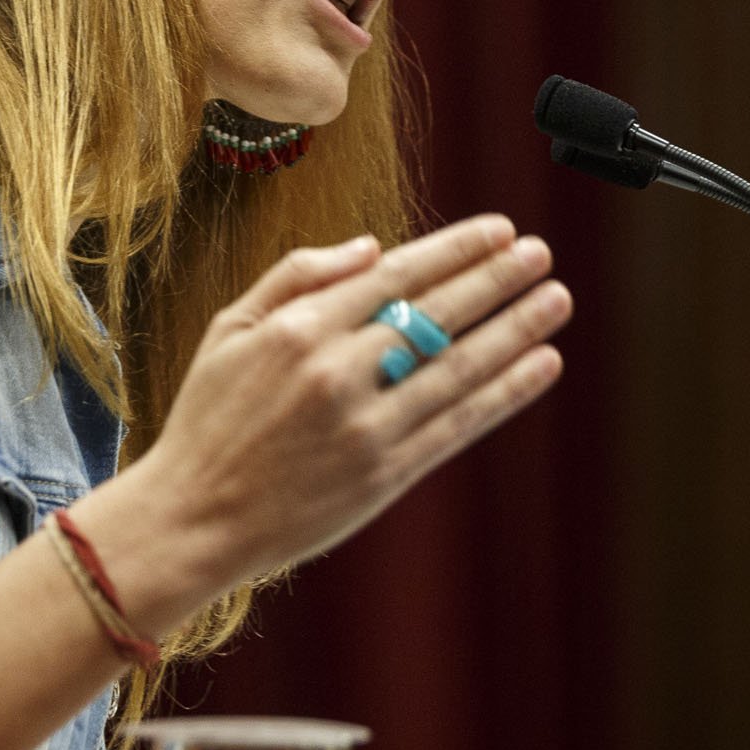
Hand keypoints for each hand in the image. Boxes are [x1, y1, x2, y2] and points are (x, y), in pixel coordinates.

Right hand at [85, 216, 569, 622]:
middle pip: (437, 314)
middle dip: (496, 278)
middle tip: (540, 252)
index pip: (397, 275)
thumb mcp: (230, 328)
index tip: (498, 230)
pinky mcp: (384, 475)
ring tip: (556, 298)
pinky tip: (540, 364)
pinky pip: (458, 424)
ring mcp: (365, 427)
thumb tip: (371, 246)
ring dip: (516, 329)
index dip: (455, 250)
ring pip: (458, 367)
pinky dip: (505, 393)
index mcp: (299, 330)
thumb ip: (297, 277)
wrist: (193, 519)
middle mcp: (337, 373)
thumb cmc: (210, 420)